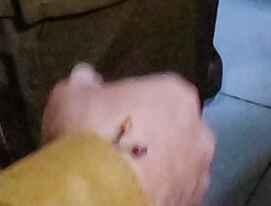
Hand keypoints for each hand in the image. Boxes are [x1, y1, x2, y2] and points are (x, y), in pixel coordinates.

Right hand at [40, 65, 212, 205]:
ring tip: (123, 179)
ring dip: (158, 169)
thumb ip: (83, 84)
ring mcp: (199, 171)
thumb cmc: (90, 135)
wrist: (99, 196)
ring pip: (177, 164)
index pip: (157, 93)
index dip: (131, 107)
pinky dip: (158, 194)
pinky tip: (132, 196)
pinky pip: (174, 193)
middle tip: (117, 152)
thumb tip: (85, 77)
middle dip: (151, 138)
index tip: (109, 120)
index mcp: (176, 94)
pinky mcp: (191, 203)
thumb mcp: (71, 97)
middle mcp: (198, 129)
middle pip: (173, 129)